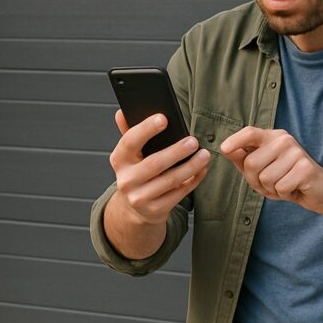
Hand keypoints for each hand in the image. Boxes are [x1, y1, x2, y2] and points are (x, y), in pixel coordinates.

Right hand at [109, 110, 210, 226]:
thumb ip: (129, 132)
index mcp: (119, 160)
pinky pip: (179, 194)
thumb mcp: (130, 154)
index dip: (146, 129)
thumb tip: (121, 112)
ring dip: (190, 167)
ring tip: (204, 155)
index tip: (164, 118)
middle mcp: (126, 180)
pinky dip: (193, 181)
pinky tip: (202, 170)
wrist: (135, 207)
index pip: (129, 141)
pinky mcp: (155, 210)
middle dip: (176, 151)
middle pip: (154, 163)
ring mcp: (140, 198)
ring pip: (170, 180)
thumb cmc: (138, 171)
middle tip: (193, 141)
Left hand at [219, 127, 322, 214]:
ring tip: (284, 185)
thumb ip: (244, 160)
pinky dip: (284, 194)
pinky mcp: (305, 168)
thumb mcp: (261, 170)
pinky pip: (280, 187)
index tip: (223, 148)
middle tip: (271, 183)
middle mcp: (284, 140)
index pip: (250, 132)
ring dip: (271, 189)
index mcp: (272, 137)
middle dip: (256, 181)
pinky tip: (294, 189)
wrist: (319, 191)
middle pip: (251, 163)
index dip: (235, 140)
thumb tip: (226, 149)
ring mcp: (296, 152)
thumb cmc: (286, 179)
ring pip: (265, 178)